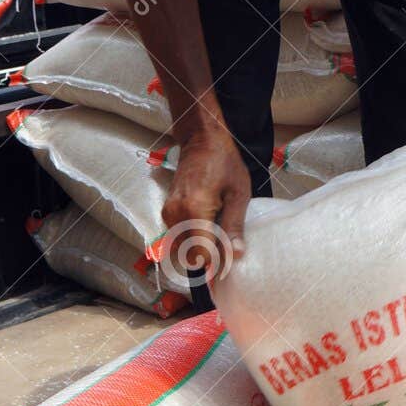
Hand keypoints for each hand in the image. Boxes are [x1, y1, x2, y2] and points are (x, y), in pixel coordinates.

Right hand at [160, 125, 250, 284]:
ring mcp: (168, 214)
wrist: (201, 141)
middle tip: (228, 247)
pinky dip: (194, 237)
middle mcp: (175, 215)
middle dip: (209, 257)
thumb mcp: (238, 194)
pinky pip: (180, 235)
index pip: (199, 255)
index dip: (215, 263)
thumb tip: (235, 256)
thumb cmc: (224, 164)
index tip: (229, 260)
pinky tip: (210, 225)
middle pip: (190, 255)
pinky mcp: (167, 212)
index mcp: (194, 211)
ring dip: (201, 247)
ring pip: (183, 247)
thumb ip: (234, 226)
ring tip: (220, 233)